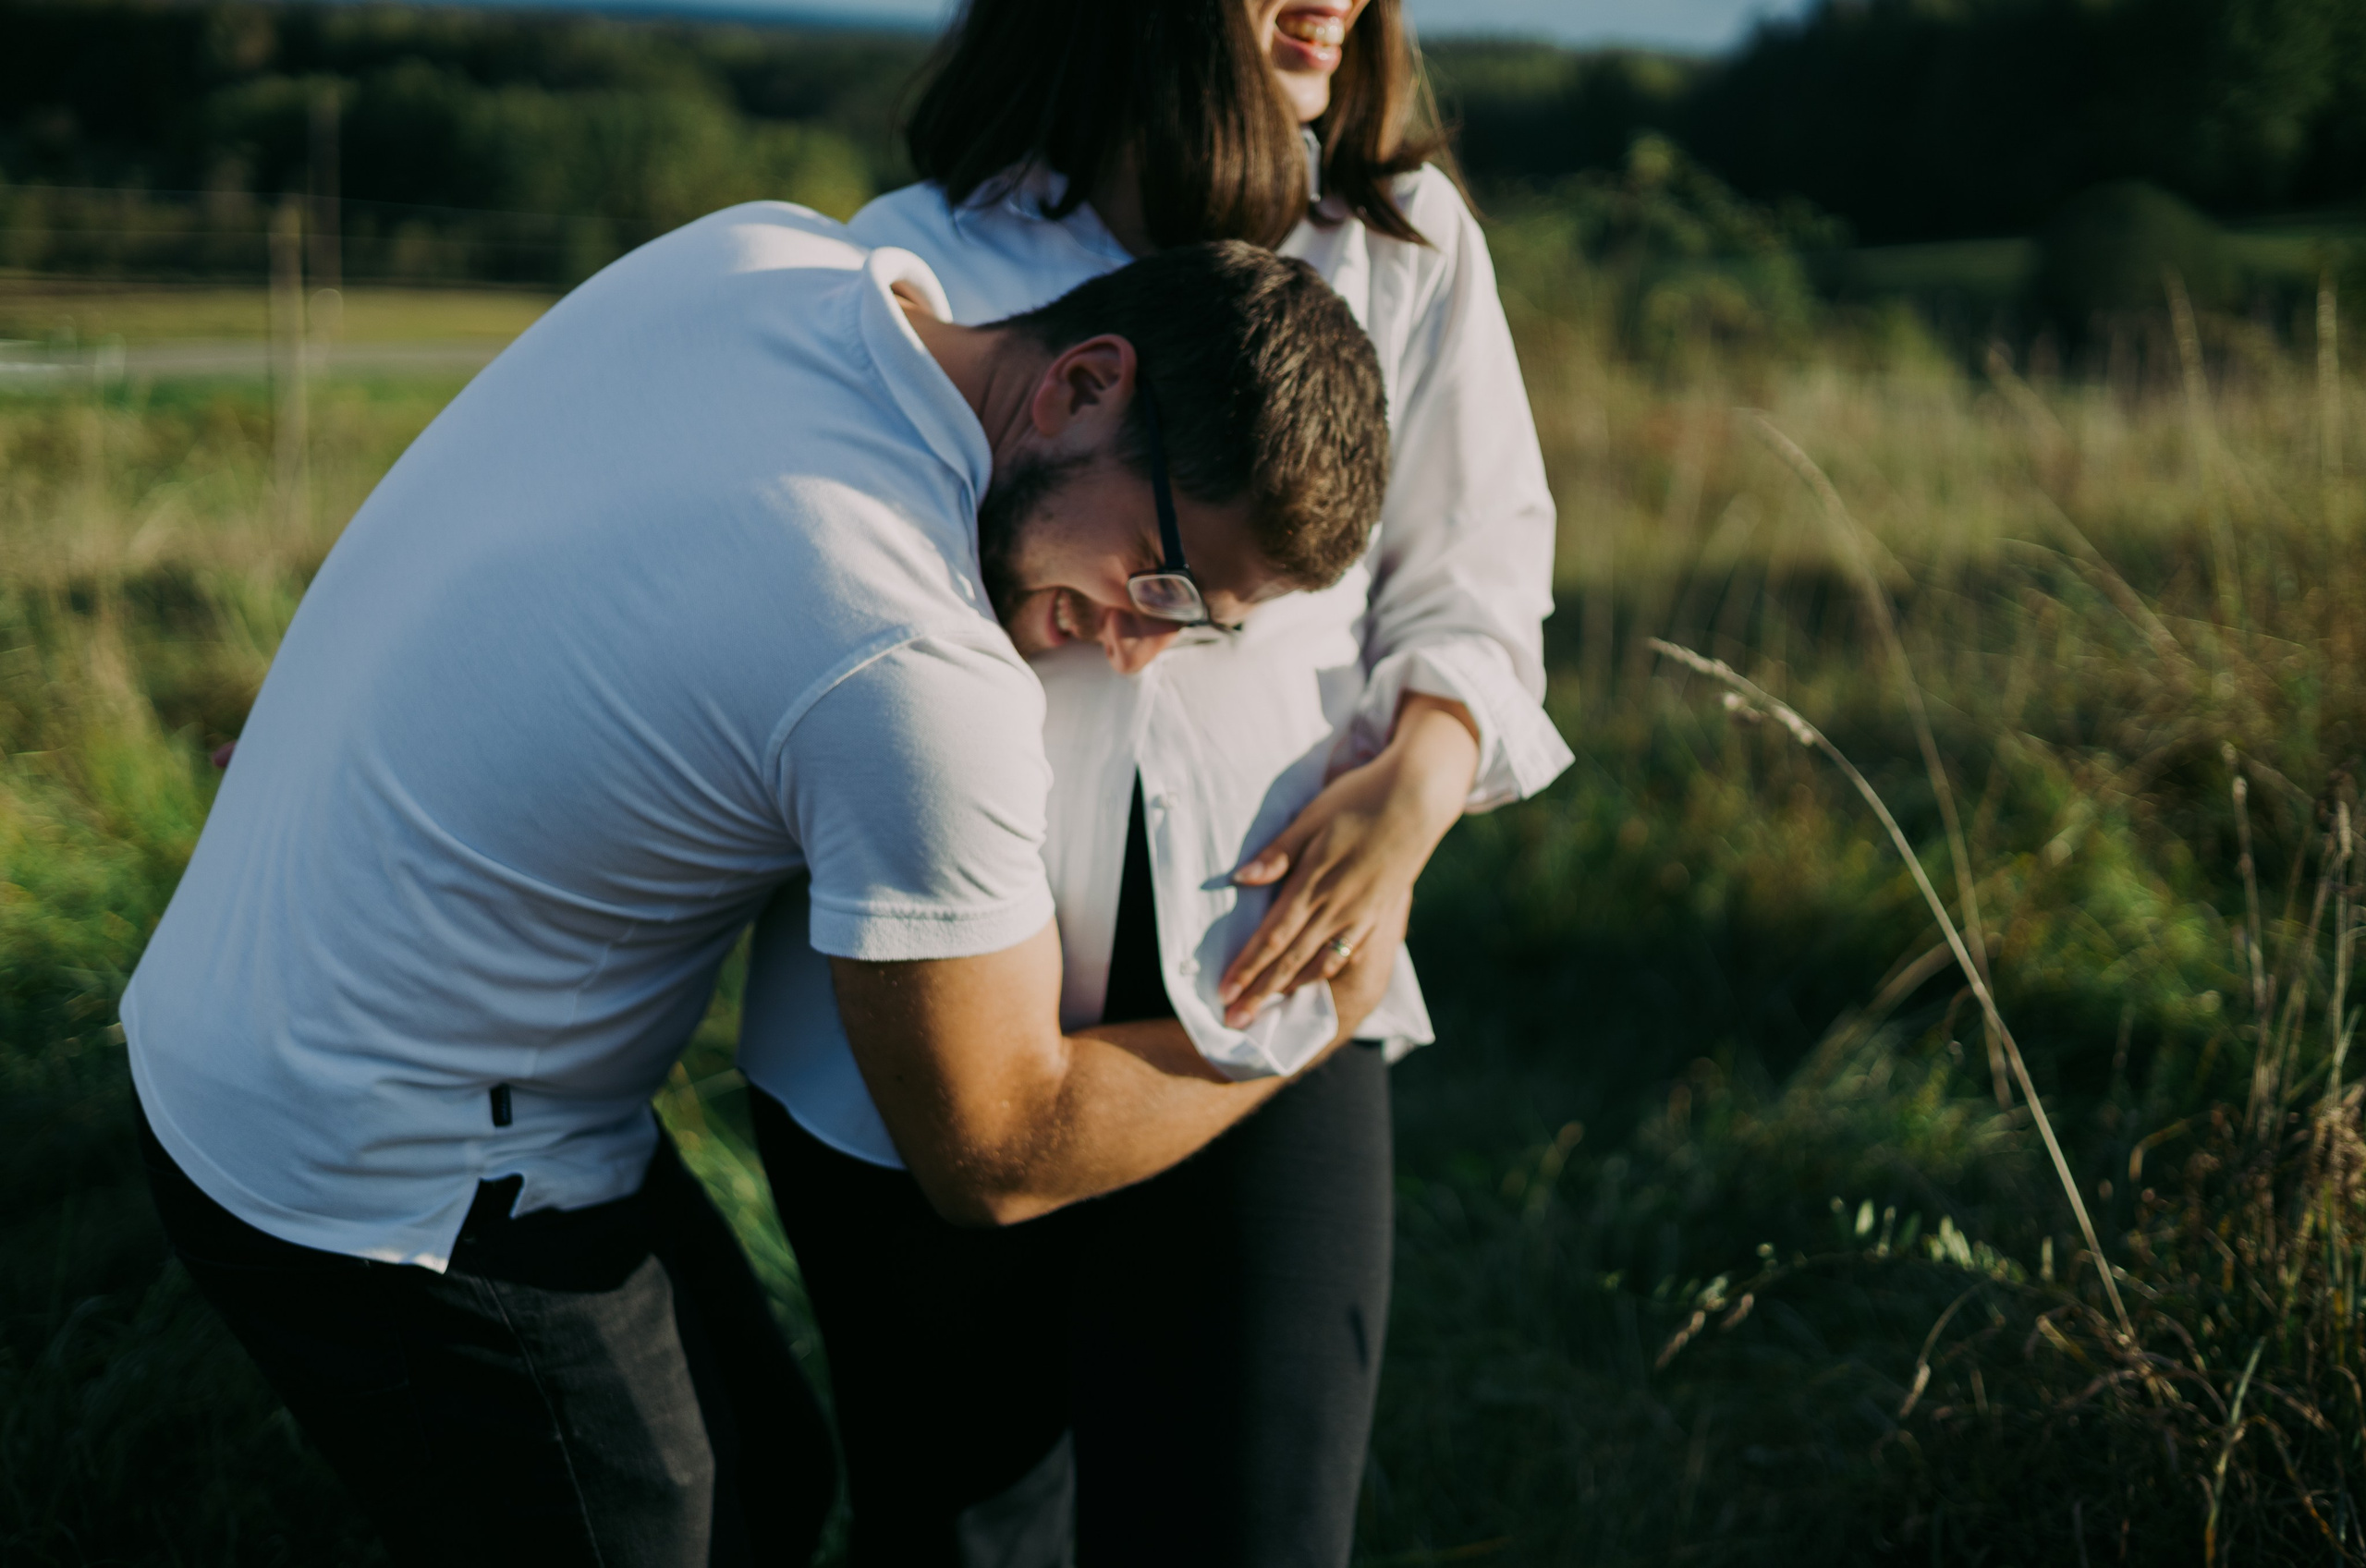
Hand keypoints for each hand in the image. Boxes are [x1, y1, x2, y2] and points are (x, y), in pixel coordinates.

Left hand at [1217, 694, 1478, 1027]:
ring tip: (1263, 1013)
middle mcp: (1335, 906)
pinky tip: (1308, 985)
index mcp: (1313, 882)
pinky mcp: (1377, 912)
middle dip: (1259, 993)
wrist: (1418, 798)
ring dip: (1286, 990)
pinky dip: (1322, 973)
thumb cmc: (1359, 799)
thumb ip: (1277, 853)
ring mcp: (1359, 913)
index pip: (1271, 936)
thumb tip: (1240, 880)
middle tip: (1235, 1021)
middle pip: (1289, 959)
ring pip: (1316, 962)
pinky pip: (1345, 952)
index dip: (1246, 967)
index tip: (1224, 992)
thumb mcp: (1311, 818)